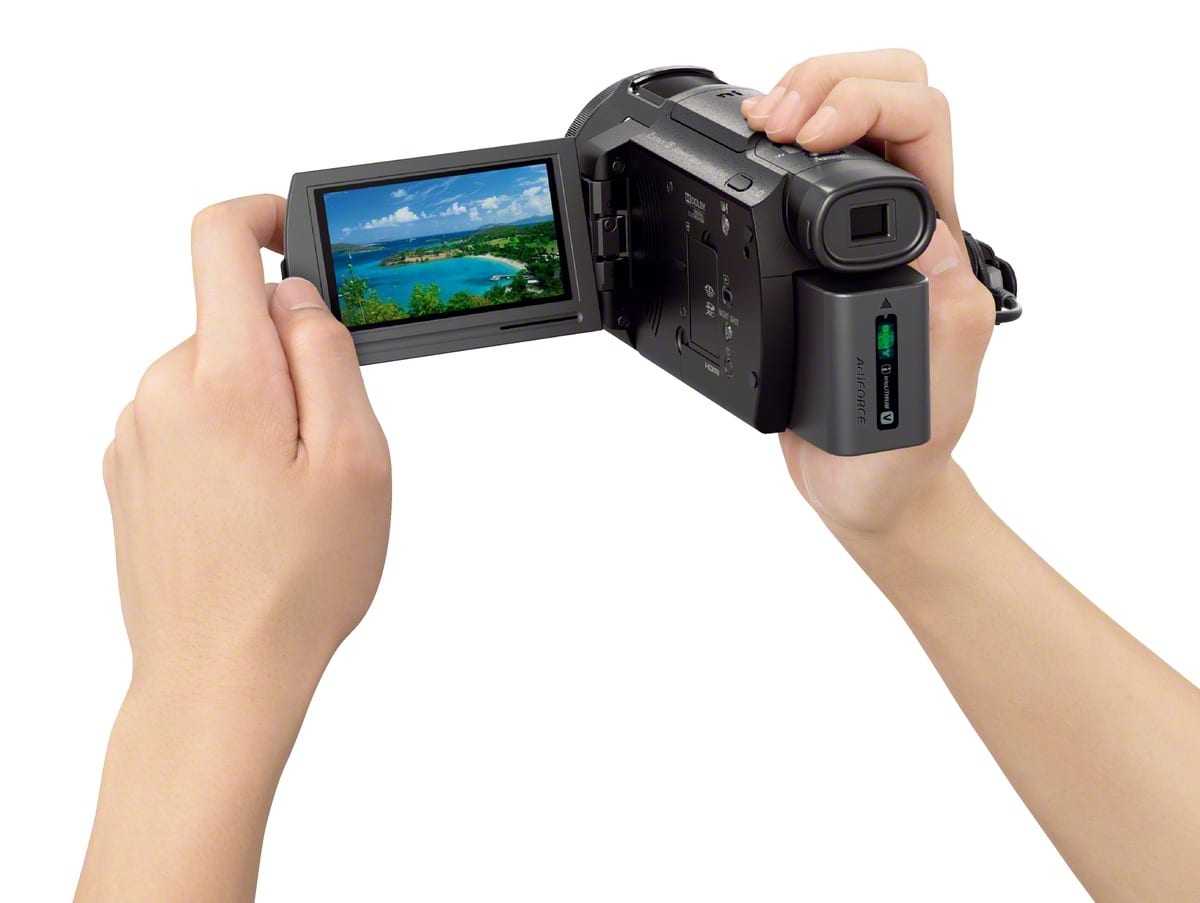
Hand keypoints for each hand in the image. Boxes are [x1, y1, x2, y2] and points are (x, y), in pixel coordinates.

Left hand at [102, 194, 390, 700]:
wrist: (218, 674)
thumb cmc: (296, 581)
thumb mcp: (357, 458)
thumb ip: (328, 355)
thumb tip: (295, 298)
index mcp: (224, 377)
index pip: (217, 239)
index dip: (261, 216)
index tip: (290, 230)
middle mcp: (162, 392)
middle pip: (231, 324)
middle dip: (287, 360)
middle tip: (325, 444)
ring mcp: (135, 434)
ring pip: (214, 377)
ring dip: (260, 409)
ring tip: (287, 493)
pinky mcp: (127, 471)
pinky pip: (188, 421)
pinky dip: (227, 443)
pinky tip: (251, 511)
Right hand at [742, 51, 995, 535]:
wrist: (863, 489)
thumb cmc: (905, 447)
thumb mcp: (941, 383)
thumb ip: (945, 308)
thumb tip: (931, 231)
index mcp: (935, 246)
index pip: (921, 125)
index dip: (861, 103)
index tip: (804, 133)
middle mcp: (898, 232)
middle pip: (888, 96)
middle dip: (826, 80)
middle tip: (772, 119)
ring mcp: (849, 244)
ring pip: (839, 126)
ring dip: (795, 102)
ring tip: (753, 123)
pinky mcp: (803, 263)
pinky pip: (792, 180)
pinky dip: (764, 150)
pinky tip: (742, 158)